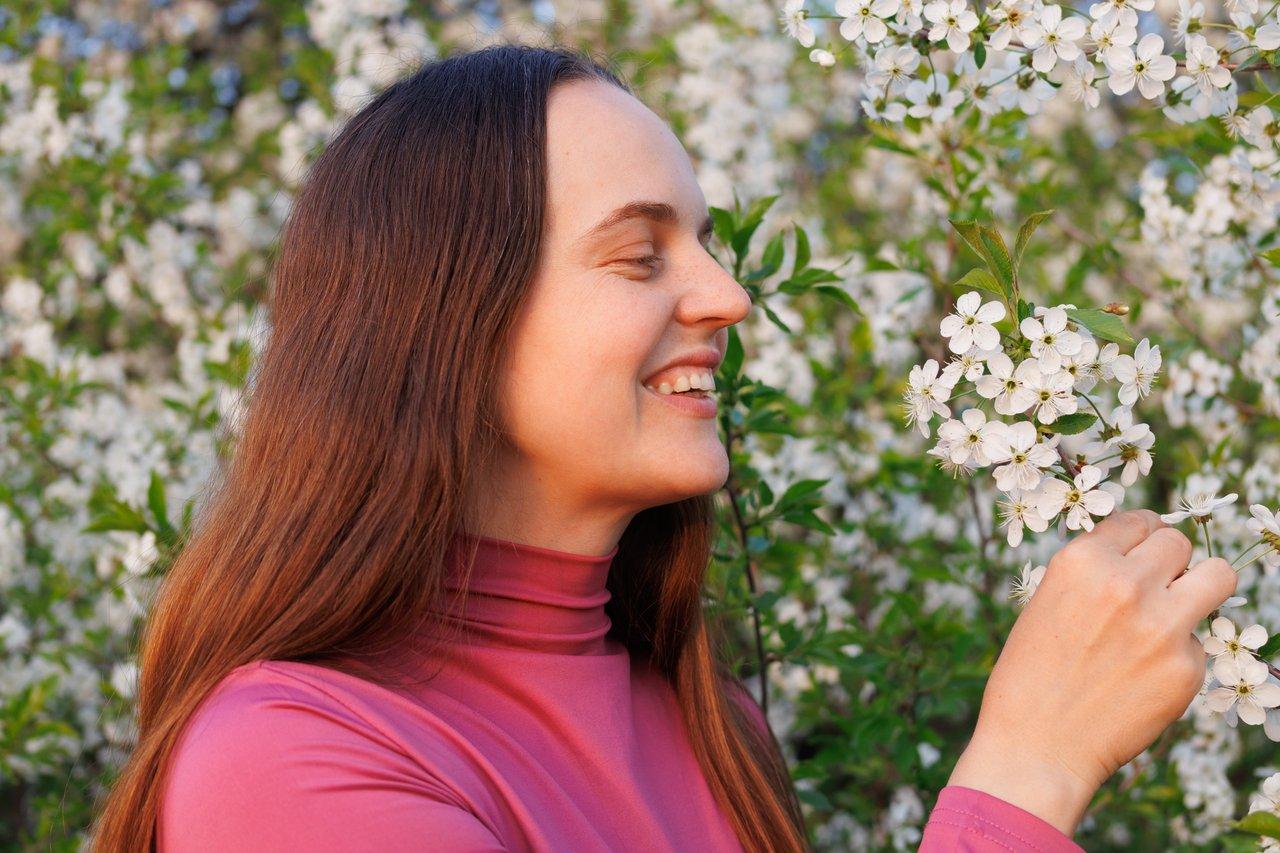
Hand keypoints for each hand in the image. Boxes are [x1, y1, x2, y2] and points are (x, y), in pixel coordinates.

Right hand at [947, 509, 1237, 835]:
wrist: (1036, 746)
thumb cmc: (1031, 676)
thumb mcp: (1046, 603)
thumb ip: (1093, 574)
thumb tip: (1140, 556)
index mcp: (1081, 561)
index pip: (1138, 521)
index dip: (1142, 536)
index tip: (1143, 551)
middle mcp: (1125, 583)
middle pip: (1178, 543)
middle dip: (1170, 562)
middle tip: (1156, 588)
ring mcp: (1162, 625)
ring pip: (1218, 576)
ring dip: (1202, 588)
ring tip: (1178, 612)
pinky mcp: (1186, 667)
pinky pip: (1201, 642)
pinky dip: (1180, 654)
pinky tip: (1144, 676)